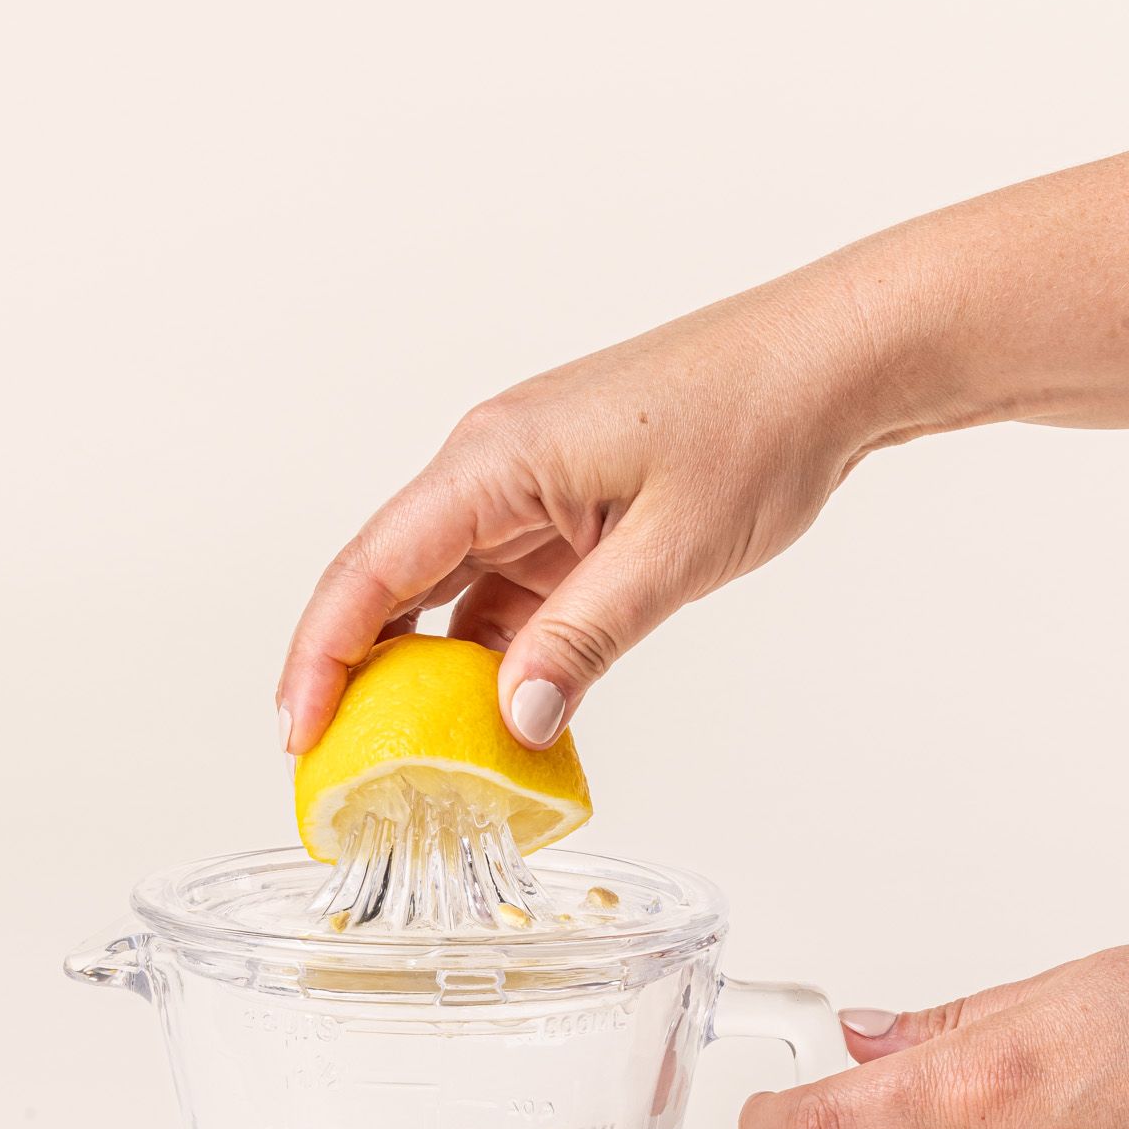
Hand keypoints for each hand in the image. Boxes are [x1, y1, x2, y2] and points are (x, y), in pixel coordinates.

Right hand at [276, 255, 937, 751]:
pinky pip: (499, 595)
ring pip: (441, 595)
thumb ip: (583, 643)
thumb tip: (514, 725)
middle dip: (350, 674)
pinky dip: (490, 657)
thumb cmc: (757, 425)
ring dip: (423, 674)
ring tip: (403, 759)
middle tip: (332, 764)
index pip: (371, 568)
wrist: (831, 364)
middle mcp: (490, 471)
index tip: (297, 731)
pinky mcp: (561, 515)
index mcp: (494, 461)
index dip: (320, 656)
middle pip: (385, 582)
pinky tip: (494, 717)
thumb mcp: (669, 554)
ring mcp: (524, 493)